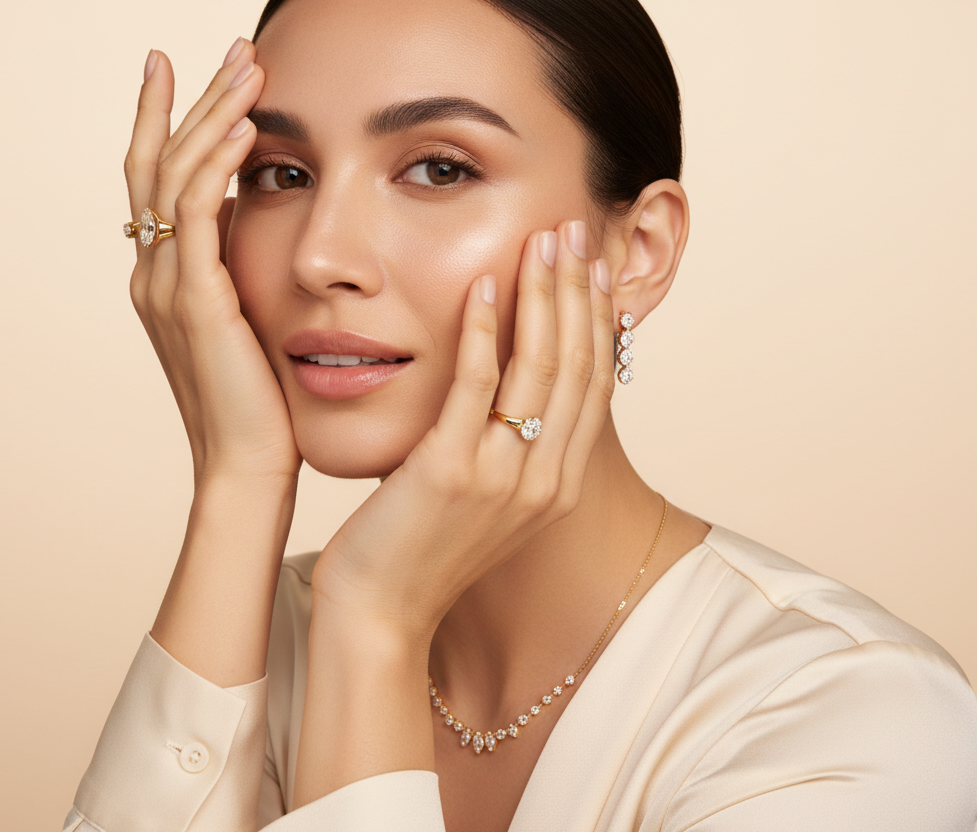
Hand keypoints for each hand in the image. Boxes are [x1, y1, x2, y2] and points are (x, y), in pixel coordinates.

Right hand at [124, 41, 299, 484]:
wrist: (247, 466)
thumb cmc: (258, 405)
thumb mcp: (244, 324)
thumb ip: (236, 270)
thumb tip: (255, 214)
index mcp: (163, 278)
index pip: (157, 179)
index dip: (168, 119)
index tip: (183, 67)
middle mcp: (154, 274)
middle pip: (161, 162)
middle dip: (193, 99)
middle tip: (228, 46)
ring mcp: (168, 286)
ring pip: (178, 176)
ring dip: (212, 115)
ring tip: (245, 66)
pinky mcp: (197, 302)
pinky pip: (200, 216)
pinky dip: (217, 166)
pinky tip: (247, 128)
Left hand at [310, 220, 615, 642]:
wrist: (379, 613)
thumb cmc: (420, 549)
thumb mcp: (482, 497)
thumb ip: (509, 444)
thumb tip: (513, 386)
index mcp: (558, 485)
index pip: (594, 384)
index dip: (597, 318)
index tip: (593, 264)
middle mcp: (545, 480)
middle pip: (579, 366)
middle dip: (579, 291)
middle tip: (576, 230)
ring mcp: (503, 478)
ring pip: (540, 368)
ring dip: (544, 296)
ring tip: (542, 240)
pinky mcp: (452, 471)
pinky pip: (476, 386)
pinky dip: (482, 331)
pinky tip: (482, 287)